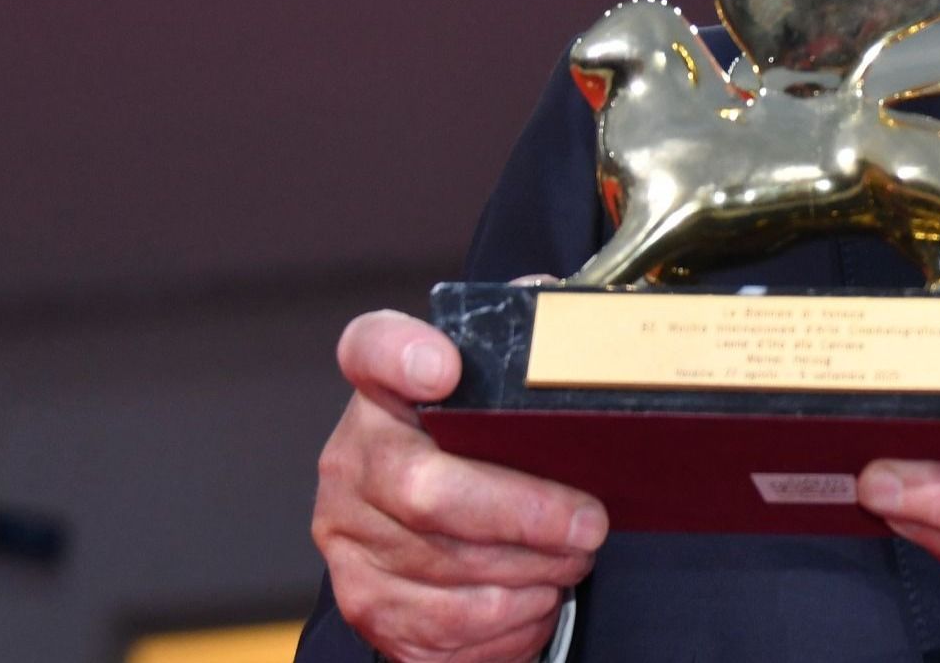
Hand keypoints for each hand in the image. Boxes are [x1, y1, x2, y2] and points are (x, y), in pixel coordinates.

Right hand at [312, 308, 606, 662]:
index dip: (401, 355)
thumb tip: (580, 312)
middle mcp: (352, 461)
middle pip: (427, 491)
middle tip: (589, 523)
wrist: (436, 527)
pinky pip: (444, 627)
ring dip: (530, 572)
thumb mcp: (502, 394)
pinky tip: (535, 598)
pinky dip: (508, 621)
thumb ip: (534, 345)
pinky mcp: (367, 605)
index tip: (443, 367)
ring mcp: (349, 539)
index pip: (373, 350)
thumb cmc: (481, 450)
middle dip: (525, 514)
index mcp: (384, 392)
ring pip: (446, 569)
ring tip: (573, 559)